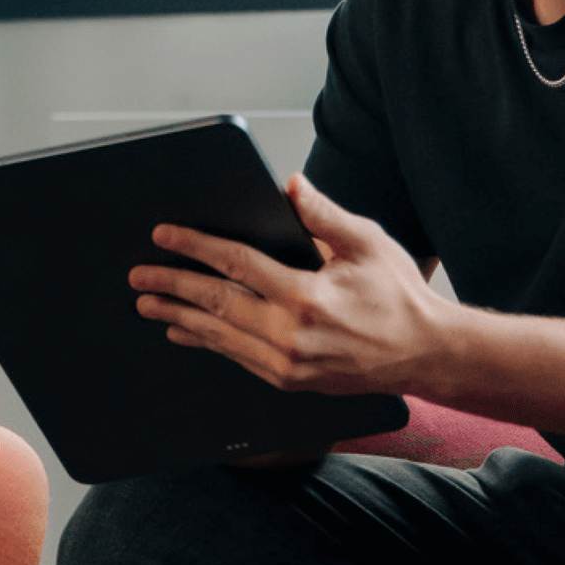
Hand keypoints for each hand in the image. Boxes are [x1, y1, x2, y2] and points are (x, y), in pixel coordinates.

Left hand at [132, 174, 446, 396]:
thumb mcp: (367, 243)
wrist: (425, 353)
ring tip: (148, 305)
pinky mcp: (289, 380)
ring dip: (179, 318)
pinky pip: (236, 357)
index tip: (164, 235)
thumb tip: (290, 184)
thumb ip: (323, 215)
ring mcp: (287, 363)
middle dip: (172, 287)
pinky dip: (207, 342)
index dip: (195, 247)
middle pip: (216, 304)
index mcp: (307, 296)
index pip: (236, 265)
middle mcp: (291, 335)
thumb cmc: (398, 294)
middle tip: (138, 276)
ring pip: (220, 336)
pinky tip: (185, 332)